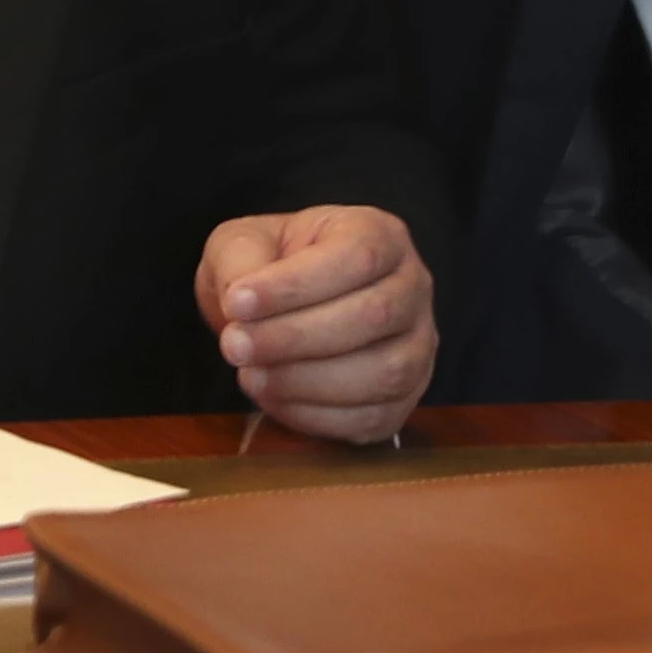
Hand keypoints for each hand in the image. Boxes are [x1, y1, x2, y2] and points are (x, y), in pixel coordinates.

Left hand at [194, 206, 434, 443]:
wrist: (281, 308)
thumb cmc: (269, 266)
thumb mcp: (244, 242)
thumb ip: (241, 259)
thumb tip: (242, 301)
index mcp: (381, 234)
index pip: (357, 257)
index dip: (296, 285)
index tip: (237, 302)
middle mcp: (412, 287)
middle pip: (373, 315)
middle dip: (295, 338)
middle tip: (235, 346)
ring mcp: (416, 346)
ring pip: (383, 372)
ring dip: (306, 381)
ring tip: (250, 375)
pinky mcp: (403, 399)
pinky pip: (372, 418)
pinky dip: (316, 415)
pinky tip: (272, 398)